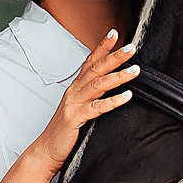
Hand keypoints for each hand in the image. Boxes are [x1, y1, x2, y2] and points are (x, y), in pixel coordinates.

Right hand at [27, 29, 139, 169]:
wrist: (46, 150)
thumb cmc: (65, 130)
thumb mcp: (79, 107)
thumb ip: (92, 96)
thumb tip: (112, 86)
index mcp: (76, 87)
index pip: (90, 61)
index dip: (102, 47)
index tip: (115, 33)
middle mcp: (74, 91)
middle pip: (96, 69)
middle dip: (114, 56)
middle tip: (131, 47)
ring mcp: (73, 103)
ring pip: (97, 85)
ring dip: (118, 76)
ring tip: (135, 70)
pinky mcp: (75, 118)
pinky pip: (96, 107)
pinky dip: (113, 101)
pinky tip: (127, 96)